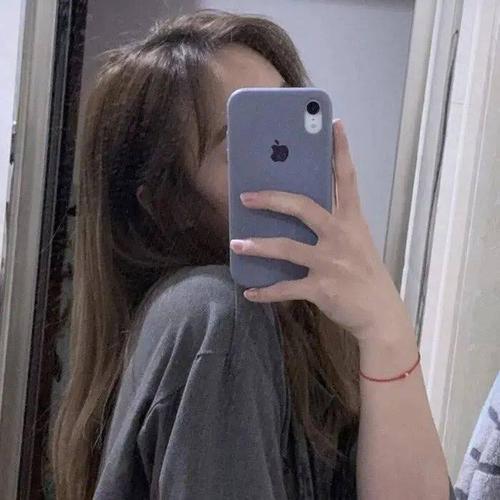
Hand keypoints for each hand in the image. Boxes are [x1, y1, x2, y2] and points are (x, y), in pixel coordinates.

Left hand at [229, 120, 411, 343]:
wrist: (381, 316)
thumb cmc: (365, 275)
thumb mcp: (357, 243)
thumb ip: (335, 225)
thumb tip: (302, 212)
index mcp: (352, 221)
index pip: (347, 179)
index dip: (340, 151)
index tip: (333, 123)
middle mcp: (341, 236)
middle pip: (303, 207)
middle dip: (272, 199)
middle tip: (246, 196)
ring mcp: (331, 263)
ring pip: (287, 248)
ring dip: (258, 246)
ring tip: (235, 245)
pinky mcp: (322, 288)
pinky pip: (286, 289)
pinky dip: (266, 291)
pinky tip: (249, 292)